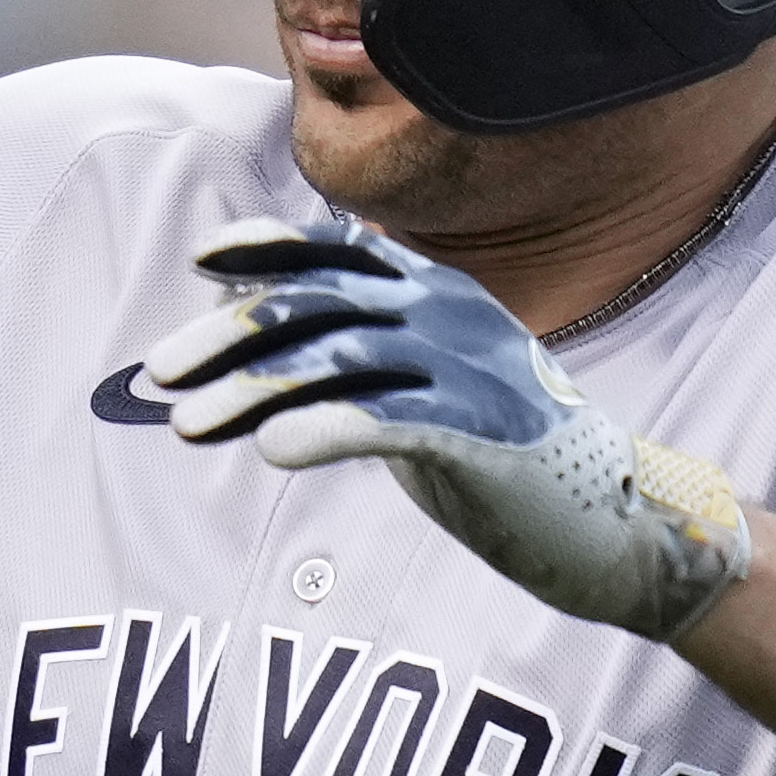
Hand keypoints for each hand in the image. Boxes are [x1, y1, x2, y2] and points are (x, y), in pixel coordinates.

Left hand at [140, 220, 752, 640]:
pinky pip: (391, 419)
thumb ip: (360, 364)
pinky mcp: (485, 433)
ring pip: (340, 359)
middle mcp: (453, 315)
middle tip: (158, 374)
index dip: (269, 250)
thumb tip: (260, 350)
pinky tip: (272, 449)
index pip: (340, 251)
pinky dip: (325, 426)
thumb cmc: (505, 459)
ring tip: (188, 427)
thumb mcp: (423, 393)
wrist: (617, 524)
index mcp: (439, 292)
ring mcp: (472, 370)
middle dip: (230, 336)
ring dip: (253, 390)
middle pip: (320, 304)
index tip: (203, 264)